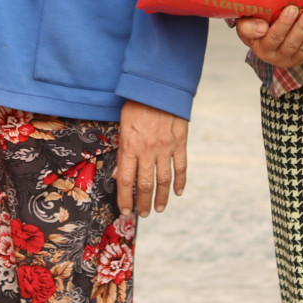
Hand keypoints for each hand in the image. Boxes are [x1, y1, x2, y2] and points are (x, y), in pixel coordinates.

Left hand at [115, 100, 187, 216]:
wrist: (158, 87)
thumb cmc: (136, 105)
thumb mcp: (122, 127)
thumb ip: (122, 152)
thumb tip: (121, 175)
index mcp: (130, 147)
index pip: (126, 181)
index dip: (125, 199)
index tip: (125, 211)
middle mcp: (148, 151)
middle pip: (145, 185)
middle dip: (143, 203)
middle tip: (142, 215)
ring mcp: (165, 148)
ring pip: (164, 180)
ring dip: (162, 198)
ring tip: (159, 209)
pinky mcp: (180, 143)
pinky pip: (181, 167)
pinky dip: (180, 182)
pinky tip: (178, 192)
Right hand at [234, 5, 302, 69]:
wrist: (260, 35)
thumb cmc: (253, 23)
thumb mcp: (244, 26)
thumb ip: (247, 27)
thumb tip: (262, 28)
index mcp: (262, 48)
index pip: (273, 38)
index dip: (283, 25)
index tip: (291, 9)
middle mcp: (279, 57)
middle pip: (292, 44)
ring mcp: (295, 58)